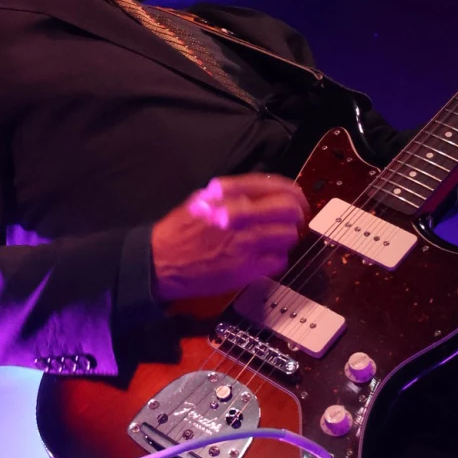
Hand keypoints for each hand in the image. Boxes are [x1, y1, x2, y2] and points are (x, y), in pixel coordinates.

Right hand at [150, 173, 309, 302]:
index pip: (278, 187)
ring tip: (275, 239)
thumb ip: (234, 192)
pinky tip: (264, 257)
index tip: (295, 199)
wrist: (160, 262)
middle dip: (297, 214)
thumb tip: (264, 191)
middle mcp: (241, 217)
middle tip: (294, 219)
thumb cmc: (179, 230)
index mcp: (231, 196)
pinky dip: (276, 259)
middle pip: (290, 211)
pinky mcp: (246, 270)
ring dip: (286, 237)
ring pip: (288, 236)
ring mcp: (246, 244)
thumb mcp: (203, 198)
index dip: (293, 193)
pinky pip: (278, 262)